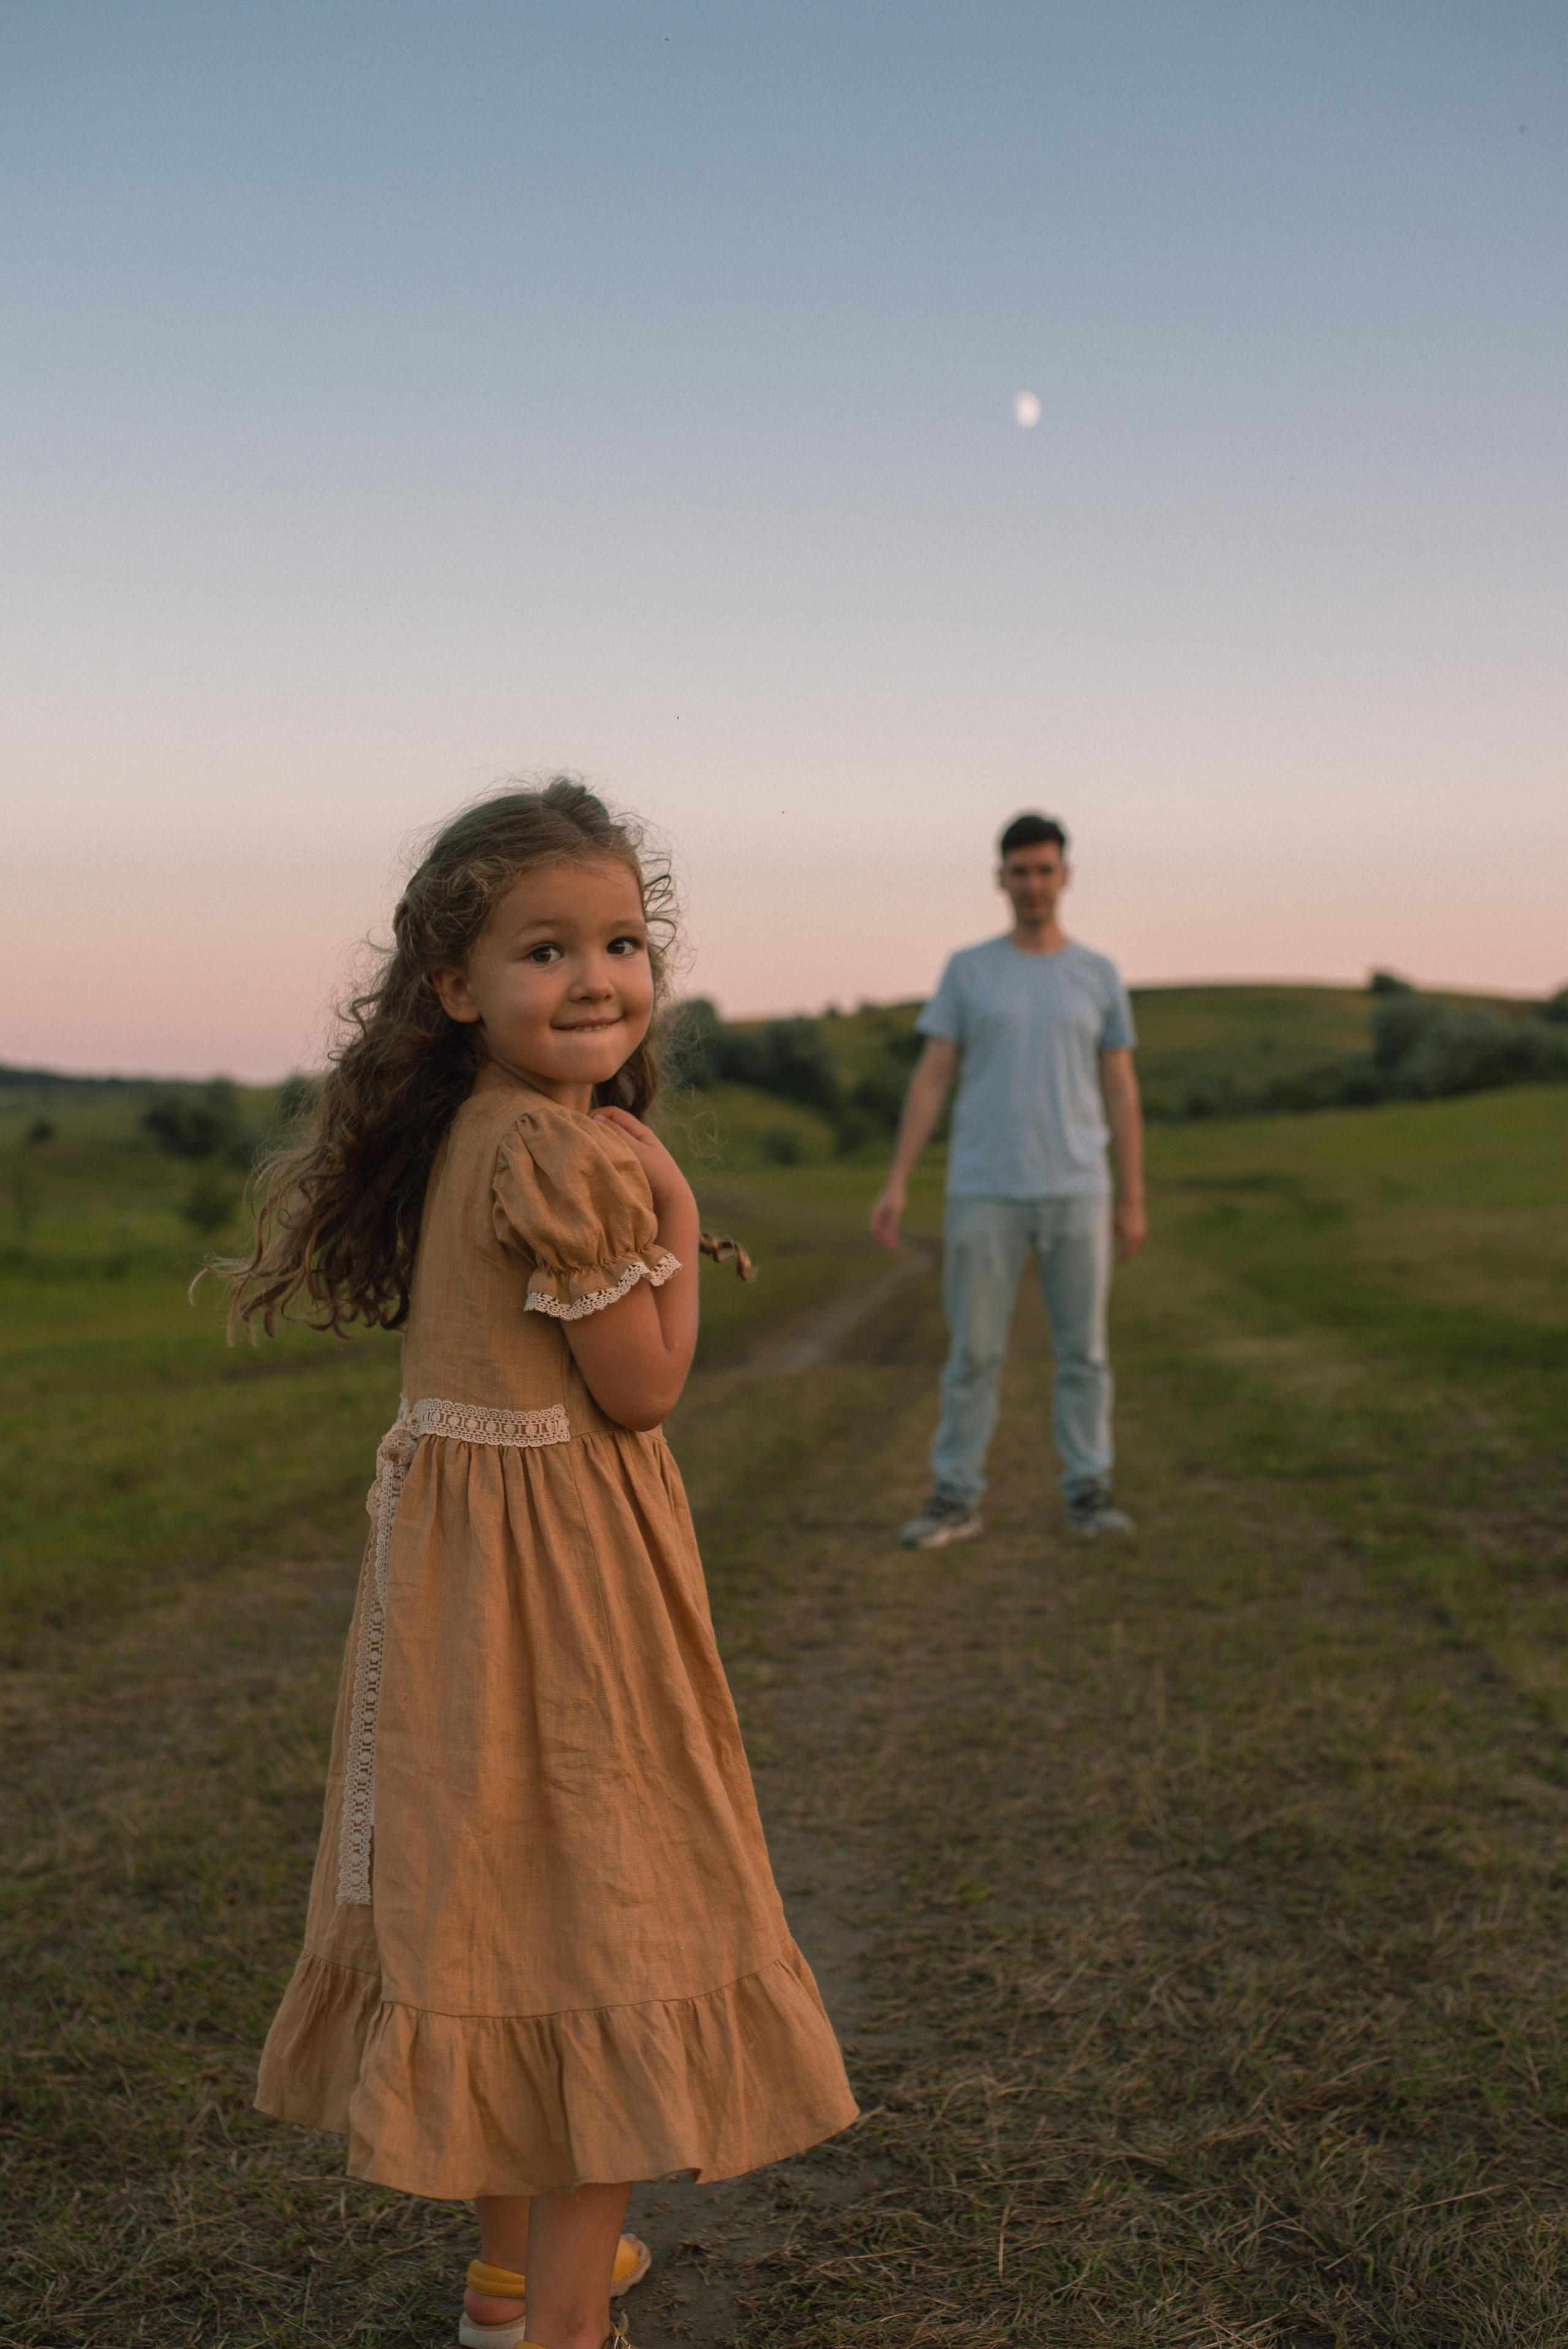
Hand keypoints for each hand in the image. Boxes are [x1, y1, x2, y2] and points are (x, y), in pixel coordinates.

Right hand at [590, 1106, 694, 1221]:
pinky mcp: (634, 1169)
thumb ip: (617, 1133)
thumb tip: (597, 1117)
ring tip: (587, 1150)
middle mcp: (638, 1140)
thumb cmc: (655, 1172)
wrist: (671, 1200)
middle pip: (613, 1127)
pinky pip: (616, 1157)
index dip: (597, 1114)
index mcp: (641, 1131)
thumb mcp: (635, 1149)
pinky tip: (598, 1163)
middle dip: (597, 1129)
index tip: (582, 1124)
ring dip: (601, 1144)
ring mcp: (636, 1155)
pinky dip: (607, 1156)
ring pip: (613, 1143)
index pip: (614, 1114)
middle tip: (581, 1137)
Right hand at [869, 1180, 905, 1249]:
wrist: (895, 1182)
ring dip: (886, 1234)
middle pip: (876, 1229)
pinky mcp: (884, 1208)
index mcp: (876, 1213)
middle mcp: (875, 1213)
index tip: (889, 1245)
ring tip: (895, 1240)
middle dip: (883, 1238)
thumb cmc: (896, 1196)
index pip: (874, 1230)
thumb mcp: (896, 1211)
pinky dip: (888, 1228)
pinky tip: (895, 1230)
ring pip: (880, 1226)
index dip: (880, 1239)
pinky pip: (884, 1221)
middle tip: (892, 1245)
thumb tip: (890, 1235)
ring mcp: (879, 1210)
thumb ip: (892, 1223)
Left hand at [1114, 1194, 1146, 1263]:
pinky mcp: (1144, 1228)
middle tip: (1122, 1261)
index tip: (1118, 1263)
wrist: (1132, 1200)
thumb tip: (1105, 1245)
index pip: (1127, 1252)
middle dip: (1127, 1256)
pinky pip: (1140, 1240)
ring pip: (1138, 1246)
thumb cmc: (1120, 1212)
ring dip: (1132, 1251)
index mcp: (1130, 1237)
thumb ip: (1111, 1237)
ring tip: (1126, 1255)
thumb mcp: (1113, 1226)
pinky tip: (1130, 1245)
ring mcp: (1142, 1232)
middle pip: (1133, 1251)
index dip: (1122, 1258)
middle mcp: (1138, 1236)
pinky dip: (1135, 1245)